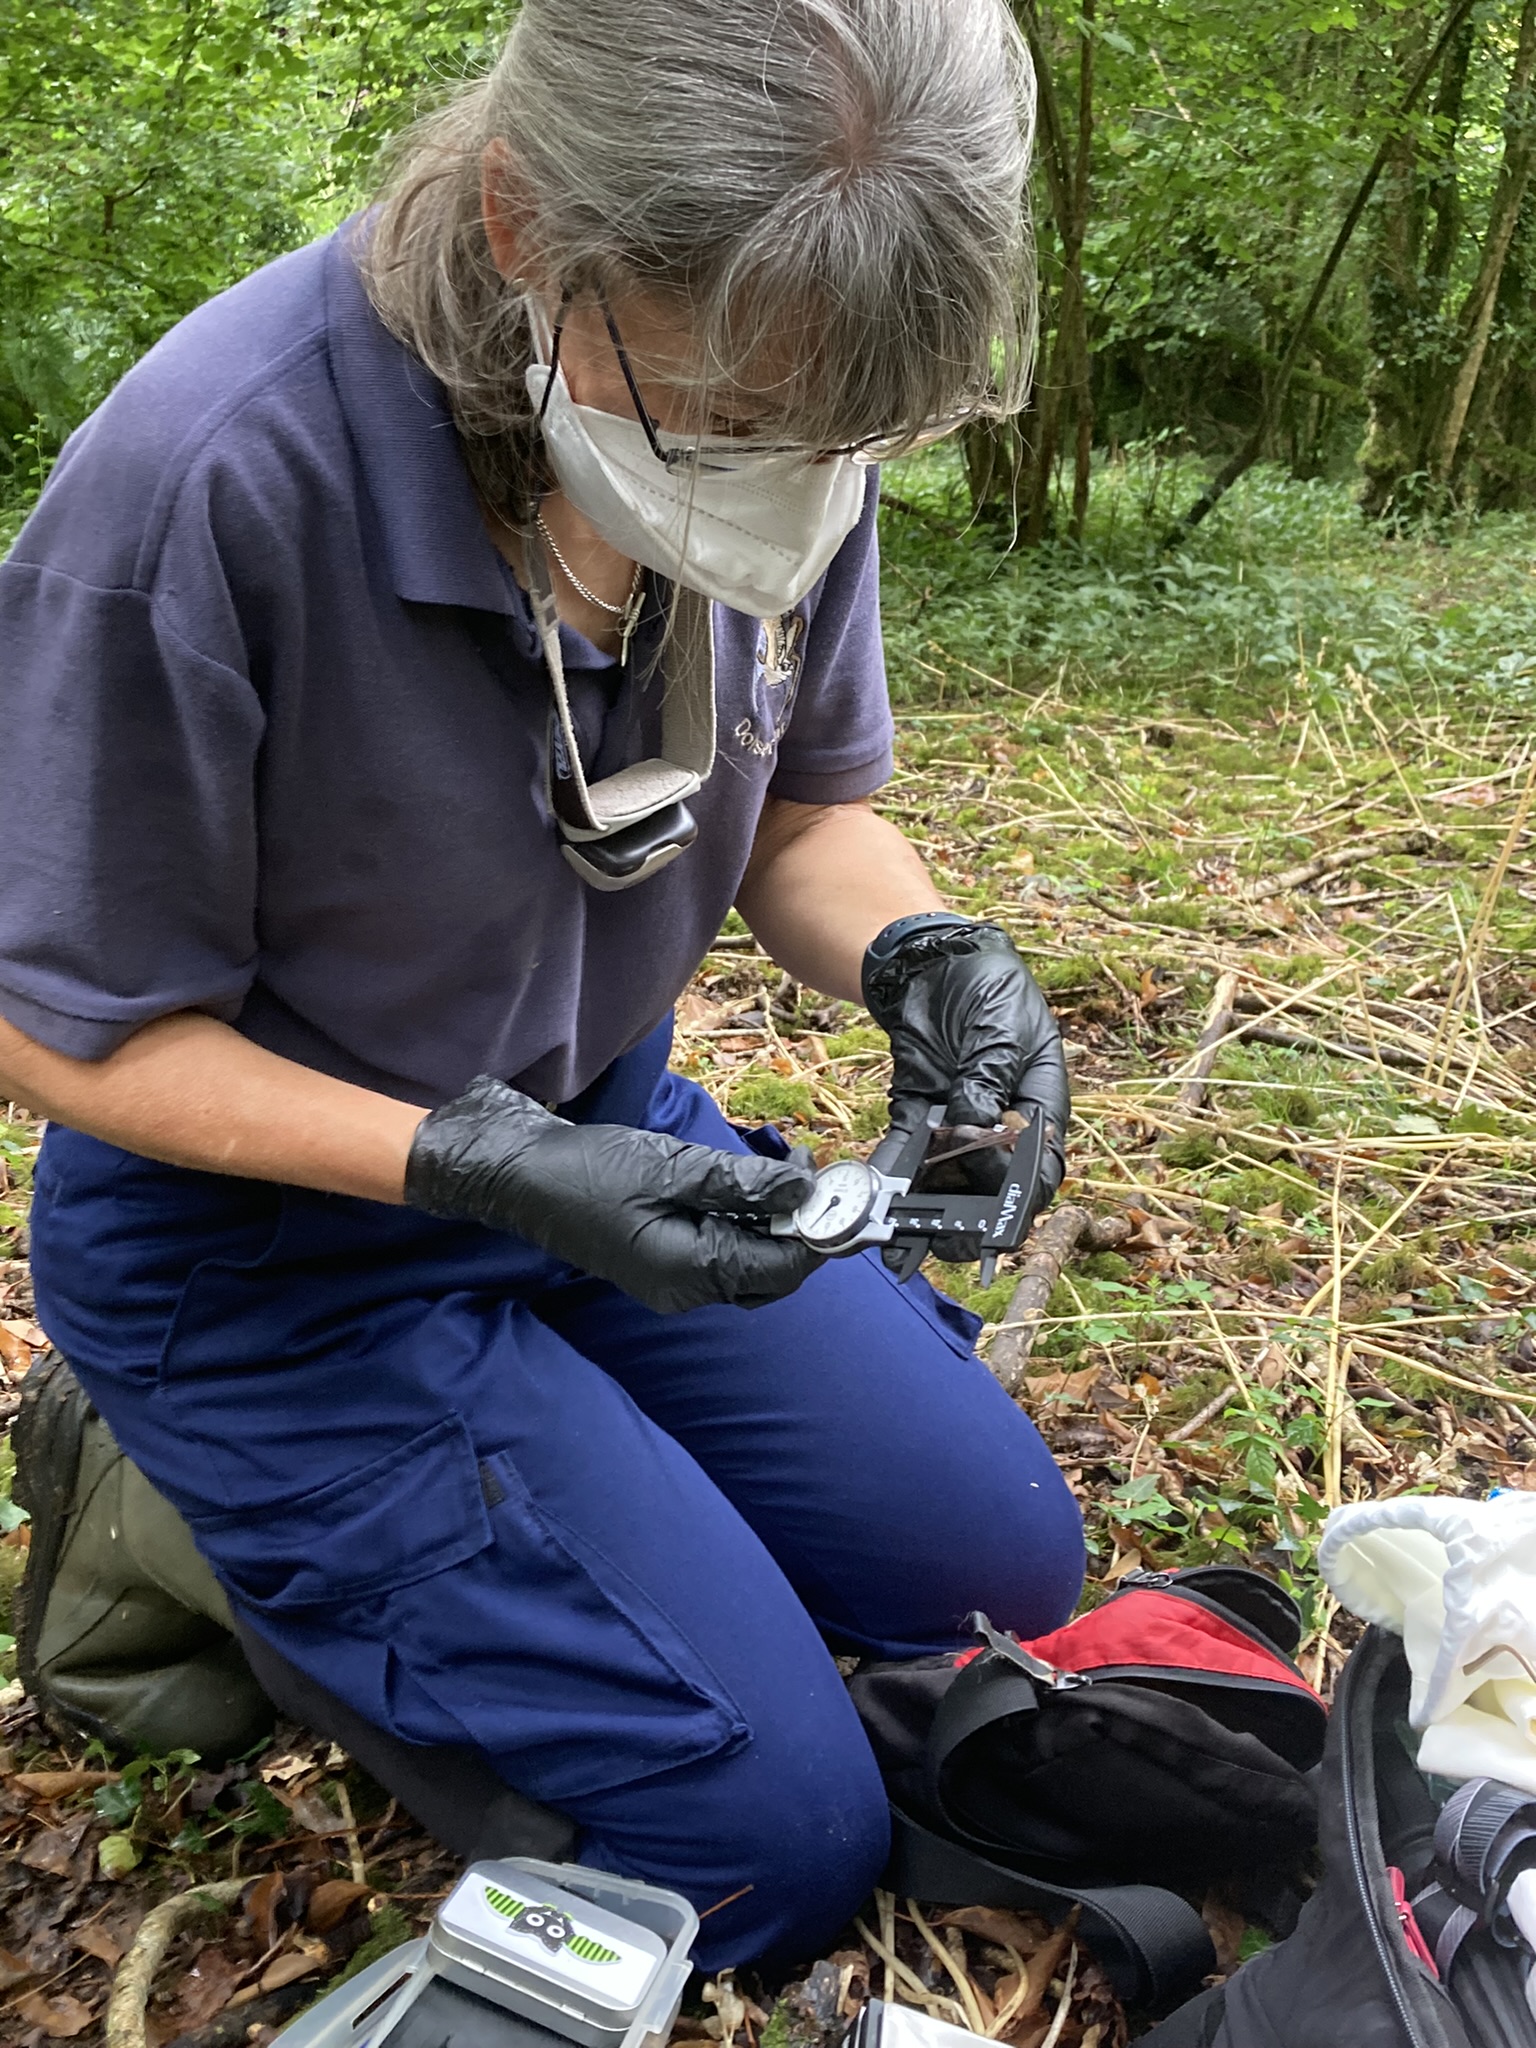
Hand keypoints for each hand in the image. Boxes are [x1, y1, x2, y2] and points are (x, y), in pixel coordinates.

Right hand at [406, 1076, 823, 1313]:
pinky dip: (742, 1220)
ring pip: (746, 1261)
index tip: (846, 1189)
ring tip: (784, 1169)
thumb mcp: (673, 1169)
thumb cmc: (587, 1171)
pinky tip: (743, 1183)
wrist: (518, 1175)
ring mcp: (671, 1280)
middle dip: (801, 1225)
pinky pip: (719, 1250)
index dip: (822, 1232)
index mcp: (690, 1273)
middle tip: (813, 1169)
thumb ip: (743, 1184)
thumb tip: (806, 1191)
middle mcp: (685, 1289)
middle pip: (770, 1272)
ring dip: (773, 1220)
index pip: (782, 1268)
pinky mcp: (661, 1262)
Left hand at [862, 915, 1068, 1256]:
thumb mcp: (999, 1029)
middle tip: (945, 1240)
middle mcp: (1002, 1122)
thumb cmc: (986, 985)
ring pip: (947, 1177)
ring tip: (903, 1236)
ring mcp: (958, 1121)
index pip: (1040, 1166)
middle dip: (969, 1216)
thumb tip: (972, 1128)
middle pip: (993, 1184)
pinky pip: (907, 1151)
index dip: (1022, 1198)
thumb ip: (987, 1080)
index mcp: (1040, 1104)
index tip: (998, 1221)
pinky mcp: (919, 1112)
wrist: (933, 956)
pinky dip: (894, 1175)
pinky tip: (878, 1199)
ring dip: (927, 1207)